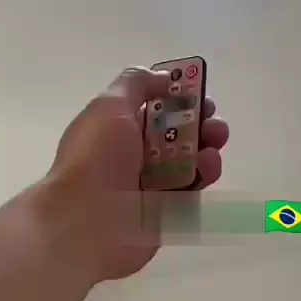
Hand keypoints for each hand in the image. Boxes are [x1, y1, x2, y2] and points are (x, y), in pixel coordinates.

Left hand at [45, 67, 228, 283]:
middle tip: (212, 120)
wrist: (85, 223)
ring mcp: (152, 183)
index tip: (197, 92)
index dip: (178, 96)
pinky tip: (208, 167)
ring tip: (214, 141)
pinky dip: (205, 174)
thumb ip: (137, 83)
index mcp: (118, 126)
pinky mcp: (168, 210)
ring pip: (190, 158)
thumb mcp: (110, 105)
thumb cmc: (95, 157)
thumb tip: (165, 77)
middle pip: (177, 131)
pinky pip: (193, 187)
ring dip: (208, 144)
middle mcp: (135, 153)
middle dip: (200, 120)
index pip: (155, 105)